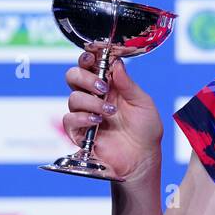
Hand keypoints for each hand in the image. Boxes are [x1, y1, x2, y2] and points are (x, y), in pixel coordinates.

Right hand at [63, 50, 163, 179]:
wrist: (143, 158)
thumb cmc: (146, 130)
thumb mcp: (143, 103)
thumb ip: (128, 84)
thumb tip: (116, 62)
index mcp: (110, 86)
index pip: (91, 65)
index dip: (88, 57)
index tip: (93, 55)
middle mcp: (94, 97)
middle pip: (73, 76)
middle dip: (84, 77)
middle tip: (102, 87)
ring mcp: (85, 114)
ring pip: (73, 98)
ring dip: (91, 102)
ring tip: (110, 112)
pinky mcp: (78, 132)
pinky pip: (69, 119)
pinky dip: (82, 118)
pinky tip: (97, 121)